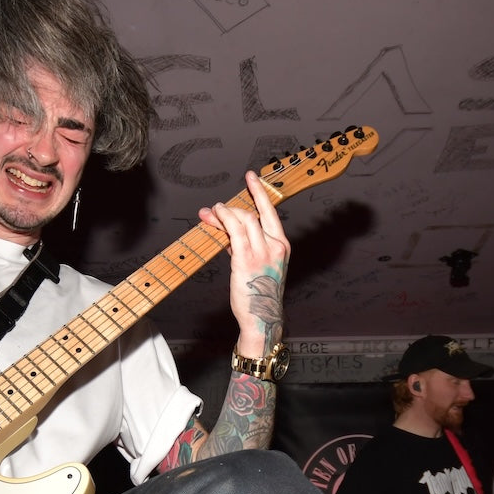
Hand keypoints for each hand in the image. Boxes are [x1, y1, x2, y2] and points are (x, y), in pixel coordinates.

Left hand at [199, 171, 290, 355]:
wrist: (261, 317)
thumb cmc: (258, 294)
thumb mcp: (258, 266)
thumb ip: (244, 245)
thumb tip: (226, 230)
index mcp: (282, 245)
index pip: (271, 212)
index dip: (260, 192)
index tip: (252, 177)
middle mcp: (275, 245)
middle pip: (253, 213)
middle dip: (233, 206)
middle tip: (216, 206)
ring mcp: (262, 252)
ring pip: (243, 219)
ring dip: (224, 212)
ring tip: (211, 212)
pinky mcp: (246, 258)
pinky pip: (233, 230)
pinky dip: (222, 219)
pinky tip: (214, 215)